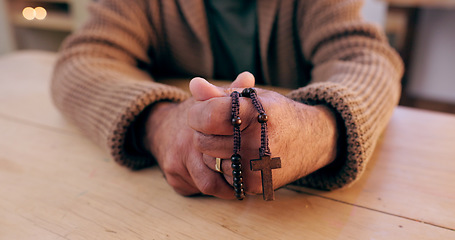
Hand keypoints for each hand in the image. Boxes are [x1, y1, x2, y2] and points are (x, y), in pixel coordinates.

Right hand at [142, 73, 254, 198]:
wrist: (159, 126)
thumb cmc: (192, 115)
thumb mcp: (209, 101)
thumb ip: (229, 91)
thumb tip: (248, 76)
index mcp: (198, 126)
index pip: (226, 149)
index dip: (243, 158)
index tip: (257, 162)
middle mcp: (186, 146)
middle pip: (218, 170)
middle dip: (235, 177)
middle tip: (252, 178)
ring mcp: (176, 164)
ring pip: (207, 185)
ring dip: (224, 186)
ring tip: (239, 183)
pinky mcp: (173, 179)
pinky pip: (194, 189)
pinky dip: (208, 188)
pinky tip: (219, 182)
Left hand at [188, 74, 338, 194]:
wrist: (312, 140)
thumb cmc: (276, 114)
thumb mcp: (252, 98)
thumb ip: (219, 93)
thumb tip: (193, 84)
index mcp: (255, 113)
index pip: (206, 116)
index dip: (198, 112)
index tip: (203, 111)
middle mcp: (256, 141)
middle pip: (202, 140)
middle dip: (204, 132)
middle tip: (218, 127)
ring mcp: (256, 166)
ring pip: (209, 160)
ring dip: (213, 151)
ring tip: (231, 141)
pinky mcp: (255, 183)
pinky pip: (221, 175)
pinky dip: (225, 166)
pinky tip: (240, 156)